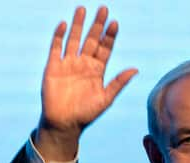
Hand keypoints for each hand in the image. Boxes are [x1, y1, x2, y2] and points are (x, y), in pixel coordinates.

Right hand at [36, 6, 137, 160]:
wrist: (64, 123)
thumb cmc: (86, 114)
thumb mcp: (106, 98)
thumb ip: (119, 83)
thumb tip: (135, 69)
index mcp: (97, 70)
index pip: (105, 49)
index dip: (109, 36)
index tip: (115, 23)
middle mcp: (83, 64)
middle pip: (91, 40)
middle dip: (97, 25)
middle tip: (103, 8)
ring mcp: (68, 64)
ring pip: (74, 39)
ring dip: (78, 25)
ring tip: (82, 9)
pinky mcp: (53, 67)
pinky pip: (56, 48)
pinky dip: (59, 36)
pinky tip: (64, 24)